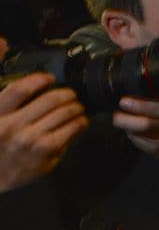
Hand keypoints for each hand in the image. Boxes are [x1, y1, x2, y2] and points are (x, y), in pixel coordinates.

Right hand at [0, 74, 87, 191]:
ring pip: (65, 112)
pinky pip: (73, 128)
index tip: (49, 79)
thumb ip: (11, 102)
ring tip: (77, 108)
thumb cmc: (0, 145)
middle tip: (70, 95)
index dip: (39, 79)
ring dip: (76, 107)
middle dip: (66, 93)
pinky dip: (81, 122)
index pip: (20, 89)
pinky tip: (79, 122)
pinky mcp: (47, 150)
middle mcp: (13, 126)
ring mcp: (31, 139)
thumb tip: (39, 85)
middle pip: (50, 99)